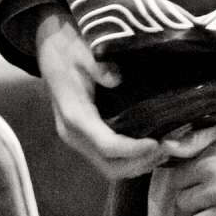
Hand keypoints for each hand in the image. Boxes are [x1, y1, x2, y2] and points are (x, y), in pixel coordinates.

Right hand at [34, 8, 165, 182]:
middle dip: (139, 164)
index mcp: (74, 115)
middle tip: (166, 148)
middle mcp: (74, 134)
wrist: (49, 48)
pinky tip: (149, 146)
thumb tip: (116, 78)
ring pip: (109, 167)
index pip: (106, 145)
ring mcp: (78, 138)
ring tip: (163, 150)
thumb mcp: (82, 50)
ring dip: (137, 165)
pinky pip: (108, 158)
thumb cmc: (68, 48)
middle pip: (109, 166)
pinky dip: (130, 159)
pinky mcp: (85, 137)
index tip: (157, 142)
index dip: (133, 150)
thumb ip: (97, 65)